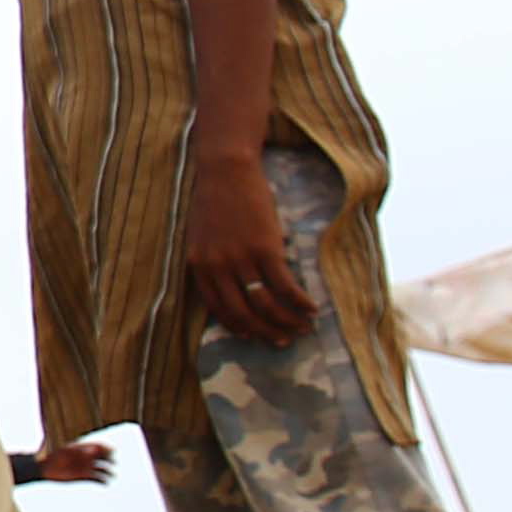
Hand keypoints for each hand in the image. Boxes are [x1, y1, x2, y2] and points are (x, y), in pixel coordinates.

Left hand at [24, 434, 118, 486]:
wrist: (44, 469)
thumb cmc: (54, 458)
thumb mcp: (67, 453)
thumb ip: (80, 451)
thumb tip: (94, 450)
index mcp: (82, 448)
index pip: (98, 446)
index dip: (106, 448)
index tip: (112, 451)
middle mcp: (86, 457)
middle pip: (102, 457)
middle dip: (109, 459)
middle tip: (113, 462)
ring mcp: (85, 467)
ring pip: (101, 469)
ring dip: (108, 472)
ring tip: (112, 475)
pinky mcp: (83, 477)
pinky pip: (96, 479)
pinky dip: (102, 481)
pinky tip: (105, 483)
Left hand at [183, 147, 314, 342]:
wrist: (225, 170)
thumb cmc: (215, 200)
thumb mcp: (202, 236)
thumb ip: (213, 262)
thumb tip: (235, 285)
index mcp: (198, 266)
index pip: (219, 309)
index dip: (239, 326)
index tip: (253, 336)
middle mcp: (217, 268)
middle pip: (244, 313)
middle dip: (266, 331)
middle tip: (283, 340)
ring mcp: (241, 260)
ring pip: (266, 304)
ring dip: (287, 321)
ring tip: (303, 328)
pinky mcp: (265, 249)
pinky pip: (285, 286)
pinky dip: (300, 302)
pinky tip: (312, 308)